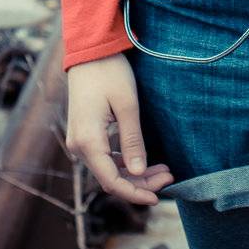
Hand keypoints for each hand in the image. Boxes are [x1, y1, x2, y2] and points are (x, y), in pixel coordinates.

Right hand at [64, 52, 175, 205]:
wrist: (90, 51)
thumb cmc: (109, 73)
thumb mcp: (127, 105)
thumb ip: (132, 141)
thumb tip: (138, 172)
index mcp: (88, 142)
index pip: (112, 181)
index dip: (135, 193)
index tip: (158, 197)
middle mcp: (79, 146)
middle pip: (111, 178)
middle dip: (140, 182)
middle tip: (169, 177)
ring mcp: (80, 140)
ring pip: (108, 169)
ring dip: (134, 173)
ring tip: (163, 169)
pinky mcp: (85, 133)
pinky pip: (104, 157)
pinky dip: (124, 161)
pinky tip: (143, 160)